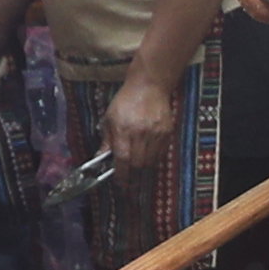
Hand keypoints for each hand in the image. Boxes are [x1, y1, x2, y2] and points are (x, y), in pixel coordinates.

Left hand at [102, 69, 180, 184]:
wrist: (149, 86)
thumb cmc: (126, 100)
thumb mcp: (110, 118)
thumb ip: (107, 140)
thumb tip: (101, 157)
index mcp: (124, 130)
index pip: (122, 159)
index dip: (121, 175)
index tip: (119, 183)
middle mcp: (141, 134)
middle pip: (138, 164)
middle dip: (133, 176)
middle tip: (128, 181)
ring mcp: (156, 134)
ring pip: (151, 162)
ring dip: (143, 170)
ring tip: (137, 172)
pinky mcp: (167, 133)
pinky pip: (161, 154)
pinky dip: (154, 160)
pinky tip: (148, 159)